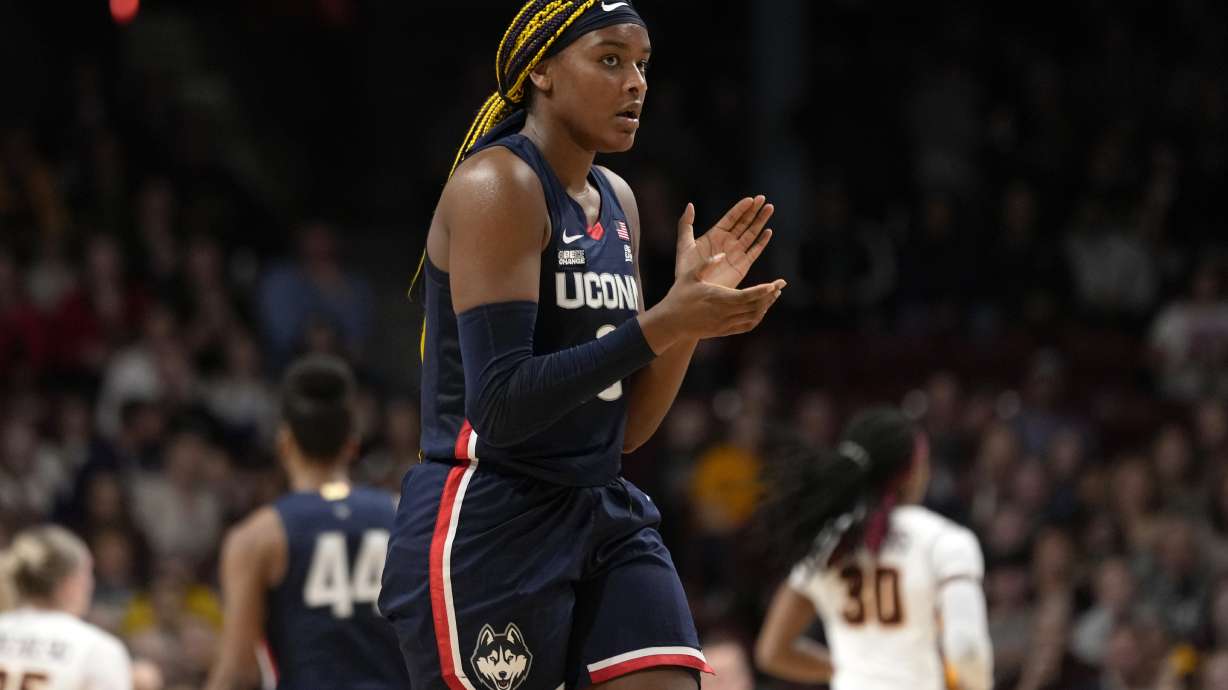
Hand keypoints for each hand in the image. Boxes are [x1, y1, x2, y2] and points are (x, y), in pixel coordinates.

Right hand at [640, 251, 786, 352]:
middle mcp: (725, 313)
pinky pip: (746, 326)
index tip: (775, 283)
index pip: (748, 296)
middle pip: (755, 307)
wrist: (670, 322)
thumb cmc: (679, 296)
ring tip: (773, 296)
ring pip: (753, 317)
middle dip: (770, 296)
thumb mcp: (690, 275)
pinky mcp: (724, 331)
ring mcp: (725, 324)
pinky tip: (761, 310)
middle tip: (780, 285)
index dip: (764, 290)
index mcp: (719, 298)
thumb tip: (723, 254)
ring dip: (765, 307)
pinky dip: (757, 318)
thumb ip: (707, 263)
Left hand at [675, 195, 774, 287]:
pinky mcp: (742, 266)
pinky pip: (754, 252)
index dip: (741, 208)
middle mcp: (728, 242)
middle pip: (744, 223)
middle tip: (763, 199)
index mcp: (715, 235)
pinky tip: (768, 232)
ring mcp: (736, 253)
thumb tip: (690, 205)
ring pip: (751, 234)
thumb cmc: (686, 270)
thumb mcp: (684, 244)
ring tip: (769, 208)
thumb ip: (686, 224)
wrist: (693, 291)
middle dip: (754, 211)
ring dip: (760, 222)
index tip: (750, 199)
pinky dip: (761, 242)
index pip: (731, 218)